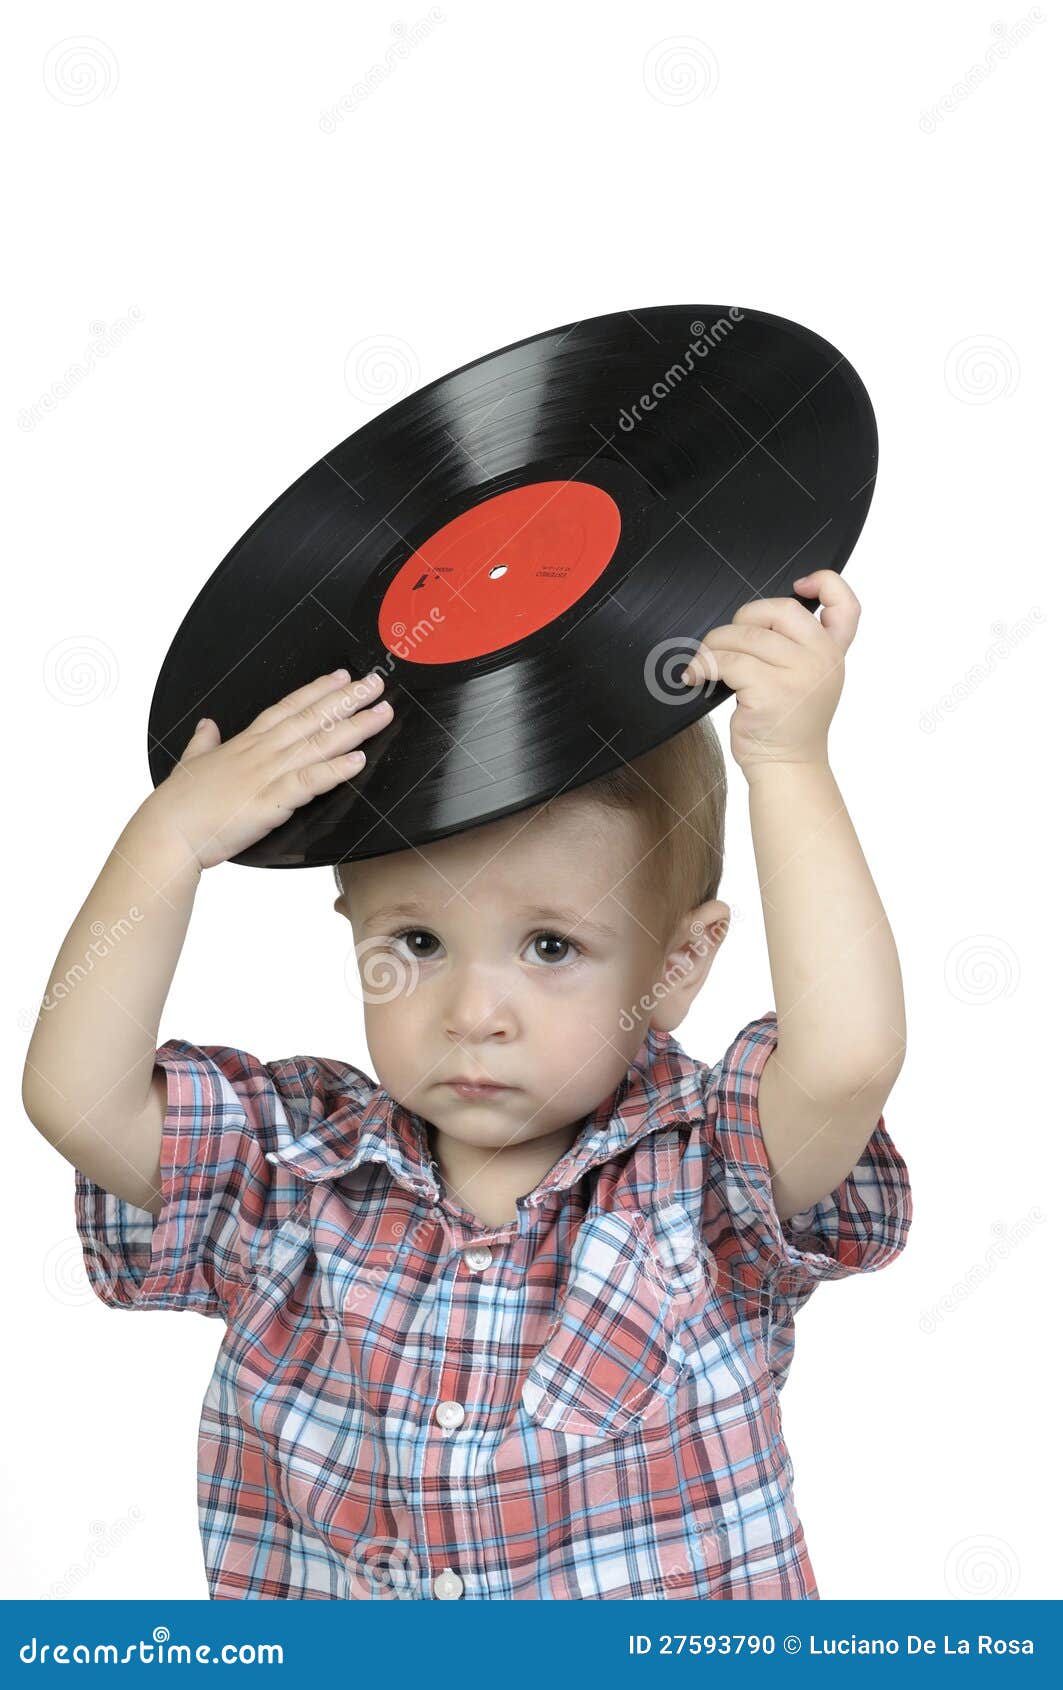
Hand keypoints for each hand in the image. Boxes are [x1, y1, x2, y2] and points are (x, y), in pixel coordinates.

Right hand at [140, 668, 393, 869]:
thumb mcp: (190, 763)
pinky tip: (359, 760)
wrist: (167, 831)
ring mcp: (267, 775)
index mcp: (244, 743)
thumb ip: (203, 742)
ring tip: (381, 712)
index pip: (288, 709)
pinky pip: (309, 782)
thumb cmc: (178, 804)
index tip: (342, 677)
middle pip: (311, 718)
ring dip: (353, 727)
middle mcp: (261, 753)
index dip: (317, 691)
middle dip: (347, 700)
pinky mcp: (271, 802)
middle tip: (376, 683)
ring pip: (318, 744)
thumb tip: (206, 723)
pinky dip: (335, 770)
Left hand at [680, 569, 859, 771]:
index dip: (826, 583)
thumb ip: (799, 646)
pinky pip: (727, 660)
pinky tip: (696, 676)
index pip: (846, 605)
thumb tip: (755, 616)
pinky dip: (704, 665)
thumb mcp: (808, 679)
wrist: (786, 768)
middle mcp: (822, 659)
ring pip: (744, 635)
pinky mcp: (770, 690)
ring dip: (714, 645)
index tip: (801, 584)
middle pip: (777, 610)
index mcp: (833, 653)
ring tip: (704, 663)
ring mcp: (799, 674)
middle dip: (743, 619)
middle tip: (726, 642)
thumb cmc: (787, 724)